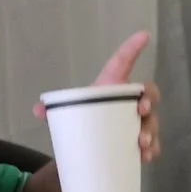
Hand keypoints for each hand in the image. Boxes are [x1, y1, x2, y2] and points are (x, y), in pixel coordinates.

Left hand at [36, 31, 161, 162]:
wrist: (87, 145)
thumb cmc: (83, 118)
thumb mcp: (68, 112)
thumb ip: (54, 110)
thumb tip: (38, 110)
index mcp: (112, 86)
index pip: (124, 63)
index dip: (133, 48)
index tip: (144, 35)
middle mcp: (129, 101)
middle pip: (149, 92)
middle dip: (149, 99)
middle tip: (142, 110)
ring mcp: (137, 121)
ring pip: (152, 120)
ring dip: (150, 130)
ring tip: (141, 144)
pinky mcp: (140, 142)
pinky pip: (153, 143)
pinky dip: (151, 149)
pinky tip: (145, 156)